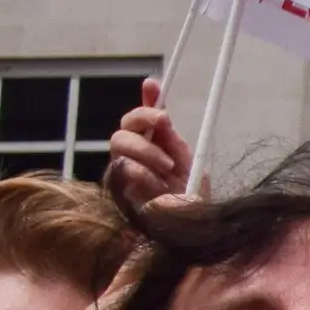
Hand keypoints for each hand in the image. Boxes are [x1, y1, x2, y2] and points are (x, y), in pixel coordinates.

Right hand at [103, 84, 195, 215]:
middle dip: (143, 116)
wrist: (190, 226)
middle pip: (125, 125)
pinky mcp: (119, 188)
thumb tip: (160, 108)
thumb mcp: (188, 161)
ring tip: (168, 165)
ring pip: (119, 142)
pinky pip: (122, 168)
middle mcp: (137, 154)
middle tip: (164, 121)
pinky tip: (157, 182)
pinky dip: (141, 171)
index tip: (153, 83)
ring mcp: (125, 169)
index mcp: (156, 145)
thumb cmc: (191, 196)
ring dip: (146, 148)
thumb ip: (171, 137)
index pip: (145, 117)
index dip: (147, 98)